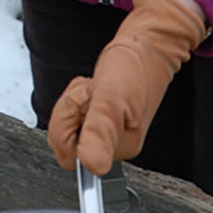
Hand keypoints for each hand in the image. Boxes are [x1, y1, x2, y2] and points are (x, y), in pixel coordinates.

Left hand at [47, 0, 207, 174]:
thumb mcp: (111, 96)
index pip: (71, 157)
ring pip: (69, 126)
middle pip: (67, 141)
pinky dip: (78, 97)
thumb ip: (99, 132)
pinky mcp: (103, 120)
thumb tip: (93, 167)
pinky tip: (95, 88)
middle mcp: (116, 145)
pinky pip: (74, 114)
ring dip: (75, 101)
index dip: (67, 128)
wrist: (146, 45)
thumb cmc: (133, 66)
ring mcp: (109, 133)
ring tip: (95, 88)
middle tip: (91, 92)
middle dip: (70, 110)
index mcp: (121, 147)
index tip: (85, 104)